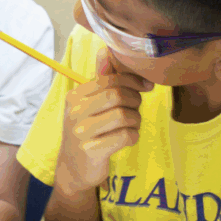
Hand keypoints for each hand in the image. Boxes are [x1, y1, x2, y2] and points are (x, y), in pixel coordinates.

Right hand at [54, 48, 153, 195]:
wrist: (74, 169)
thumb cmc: (87, 132)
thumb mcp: (88, 105)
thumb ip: (100, 80)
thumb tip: (105, 51)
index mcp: (74, 97)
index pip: (109, 80)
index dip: (132, 80)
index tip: (147, 86)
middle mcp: (74, 113)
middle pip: (117, 95)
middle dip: (134, 100)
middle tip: (136, 108)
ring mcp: (81, 133)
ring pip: (124, 116)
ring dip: (136, 120)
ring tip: (131, 125)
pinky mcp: (92, 151)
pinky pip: (126, 136)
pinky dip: (133, 136)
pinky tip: (128, 138)